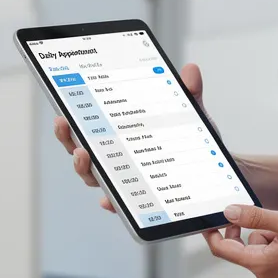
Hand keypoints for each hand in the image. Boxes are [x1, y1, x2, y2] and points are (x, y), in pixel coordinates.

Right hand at [53, 62, 209, 213]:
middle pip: (84, 154)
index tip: (63, 112)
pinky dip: (113, 203)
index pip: (91, 130)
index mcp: (123, 137)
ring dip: (83, 167)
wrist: (214, 174)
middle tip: (65, 123)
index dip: (72, 124)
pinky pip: (122, 207)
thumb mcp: (191, 116)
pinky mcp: (141, 204)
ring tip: (84, 154)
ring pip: (95, 179)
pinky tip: (109, 200)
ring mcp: (127, 183)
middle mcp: (119, 161)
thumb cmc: (192, 144)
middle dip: (68, 139)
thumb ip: (189, 94)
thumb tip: (190, 70)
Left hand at [203, 205, 277, 277]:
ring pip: (259, 250)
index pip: (225, 250)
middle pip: (243, 248)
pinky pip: (270, 256)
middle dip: (255, 230)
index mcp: (261, 265)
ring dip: (269, 236)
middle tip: (273, 219)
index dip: (214, 233)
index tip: (210, 220)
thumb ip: (255, 218)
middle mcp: (265, 277)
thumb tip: (229, 213)